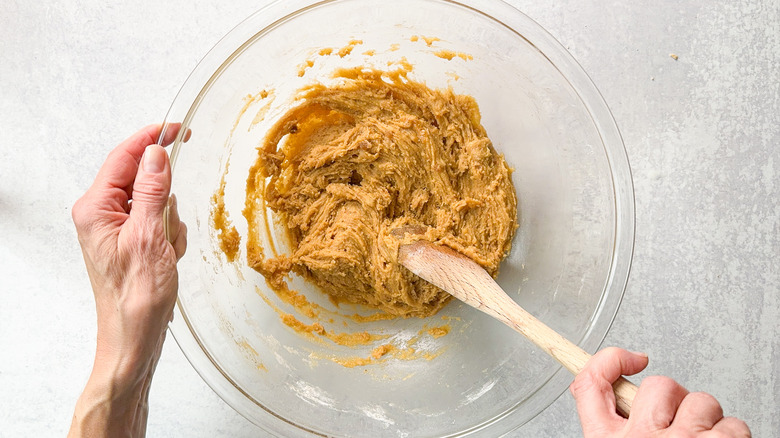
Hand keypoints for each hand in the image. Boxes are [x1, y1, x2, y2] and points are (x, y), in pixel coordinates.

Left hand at [68, 124, 186, 437]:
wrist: (134, 336)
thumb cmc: (136, 295)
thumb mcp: (149, 236)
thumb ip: (152, 190)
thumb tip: (156, 153)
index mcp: (96, 208)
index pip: (123, 157)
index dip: (150, 139)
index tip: (176, 127)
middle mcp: (101, 214)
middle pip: (140, 179)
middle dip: (165, 197)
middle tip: (171, 223)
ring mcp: (115, 228)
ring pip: (154, 201)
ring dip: (170, 220)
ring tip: (169, 249)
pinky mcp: (130, 241)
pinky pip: (157, 221)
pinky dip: (170, 234)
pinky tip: (169, 256)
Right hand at [570, 347, 749, 436]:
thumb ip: (610, 425)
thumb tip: (618, 397)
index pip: (590, 383)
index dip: (611, 359)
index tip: (633, 358)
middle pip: (658, 385)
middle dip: (677, 401)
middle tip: (680, 425)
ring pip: (701, 401)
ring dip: (707, 421)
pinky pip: (734, 424)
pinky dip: (734, 437)